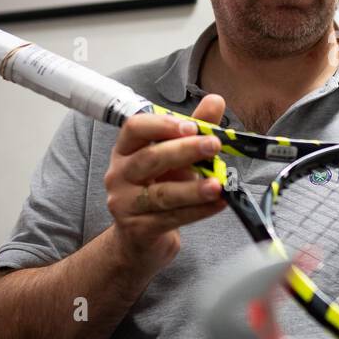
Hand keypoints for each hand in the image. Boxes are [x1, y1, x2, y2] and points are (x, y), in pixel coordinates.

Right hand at [103, 94, 228, 269]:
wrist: (140, 238)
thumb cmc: (159, 188)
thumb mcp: (175, 157)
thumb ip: (194, 130)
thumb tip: (215, 100)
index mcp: (126, 150)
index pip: (135, 129)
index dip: (163, 125)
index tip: (192, 125)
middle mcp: (120, 175)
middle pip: (149, 159)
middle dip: (184, 150)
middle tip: (214, 145)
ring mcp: (125, 204)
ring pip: (162, 194)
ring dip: (193, 189)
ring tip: (219, 184)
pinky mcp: (138, 229)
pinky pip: (171, 218)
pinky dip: (198, 211)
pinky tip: (218, 203)